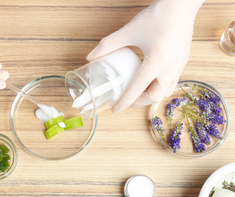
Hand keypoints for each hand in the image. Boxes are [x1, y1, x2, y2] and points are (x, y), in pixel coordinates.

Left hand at [86, 0, 203, 112]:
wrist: (181, 4)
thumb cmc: (157, 16)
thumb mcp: (129, 31)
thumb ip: (108, 45)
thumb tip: (90, 57)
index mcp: (156, 62)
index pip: (137, 89)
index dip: (124, 102)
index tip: (115, 109)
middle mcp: (170, 68)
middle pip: (154, 96)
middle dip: (138, 102)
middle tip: (125, 101)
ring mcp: (179, 65)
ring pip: (166, 91)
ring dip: (150, 95)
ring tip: (137, 92)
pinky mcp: (183, 61)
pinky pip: (172, 82)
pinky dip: (159, 86)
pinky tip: (150, 80)